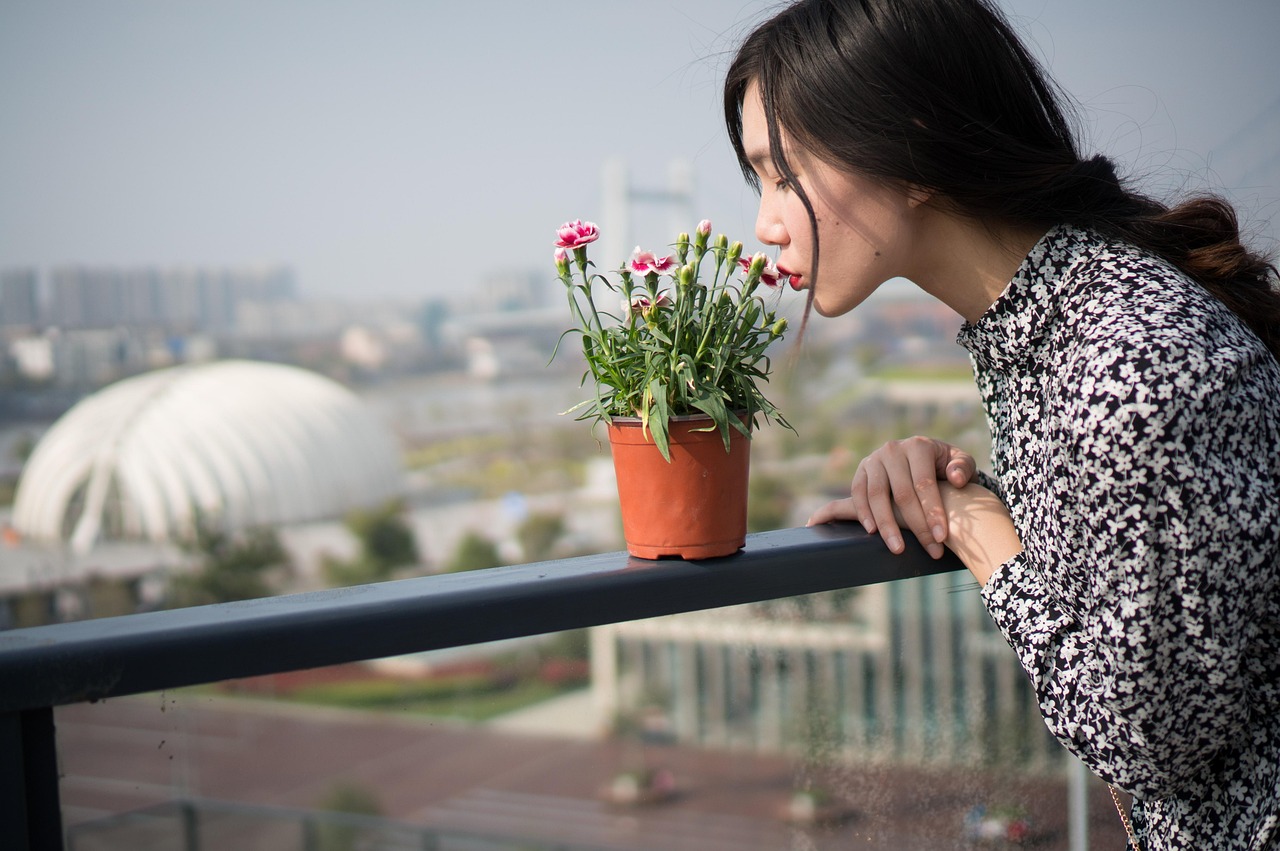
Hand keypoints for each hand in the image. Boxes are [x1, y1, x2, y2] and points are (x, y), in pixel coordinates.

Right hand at [807, 437, 975, 558]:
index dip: (932, 511)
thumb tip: (957, 479)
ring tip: (898, 549)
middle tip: (930, 549)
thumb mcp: (961, 462)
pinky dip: (863, 513)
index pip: (924, 483)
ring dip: (886, 525)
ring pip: (877, 495)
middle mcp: (893, 450)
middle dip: (916, 525)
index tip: (941, 537)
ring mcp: (874, 459)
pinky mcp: (861, 470)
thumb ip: (963, 468)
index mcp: (919, 446)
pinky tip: (873, 532)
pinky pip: (858, 493)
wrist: (922, 458)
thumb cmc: (945, 465)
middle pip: (902, 493)